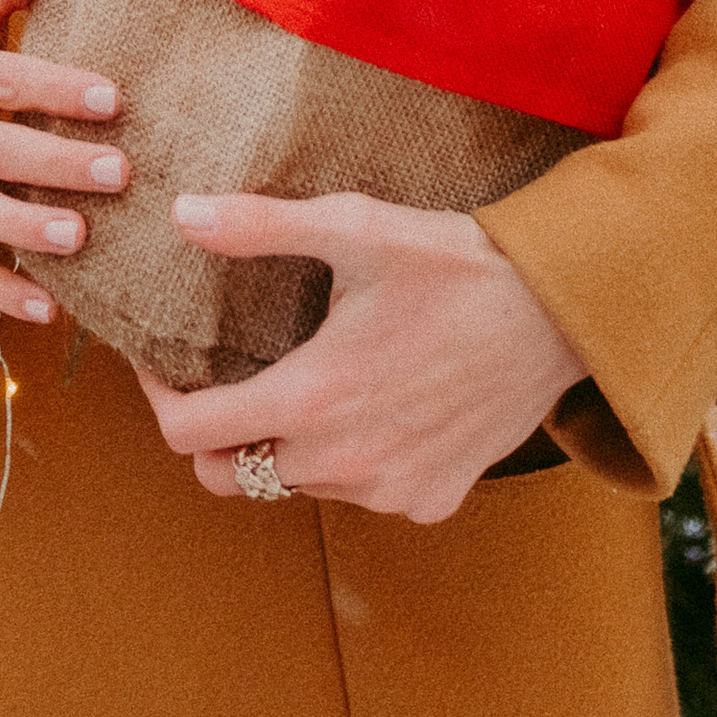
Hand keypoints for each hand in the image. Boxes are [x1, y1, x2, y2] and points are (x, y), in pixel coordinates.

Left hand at [135, 192, 583, 523]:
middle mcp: (342, 462)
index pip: (190, 436)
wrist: (558, 313)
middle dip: (213, 432)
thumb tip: (182, 215)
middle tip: (224, 377)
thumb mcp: (353, 226)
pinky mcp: (429, 501)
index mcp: (310, 399)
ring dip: (282, 446)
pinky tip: (370, 406)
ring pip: (295, 485)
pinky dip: (347, 461)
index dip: (159, 401)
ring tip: (303, 381)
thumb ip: (259, 226)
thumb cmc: (451, 262)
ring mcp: (388, 490)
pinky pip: (360, 493)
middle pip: (231, 472)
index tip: (161, 364)